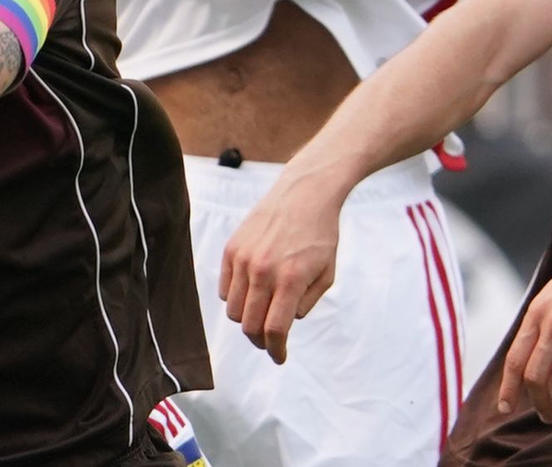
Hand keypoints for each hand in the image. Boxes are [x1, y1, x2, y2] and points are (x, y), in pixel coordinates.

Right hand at [219, 175, 343, 364]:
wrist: (305, 193)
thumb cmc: (320, 235)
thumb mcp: (327, 274)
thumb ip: (305, 304)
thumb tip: (282, 323)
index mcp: (290, 279)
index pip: (274, 331)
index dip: (276, 351)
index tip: (280, 357)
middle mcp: (263, 270)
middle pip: (249, 326)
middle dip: (261, 341)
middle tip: (270, 340)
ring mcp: (244, 258)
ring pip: (233, 311)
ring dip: (247, 319)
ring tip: (262, 311)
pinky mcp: (232, 248)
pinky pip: (224, 288)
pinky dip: (235, 297)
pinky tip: (251, 290)